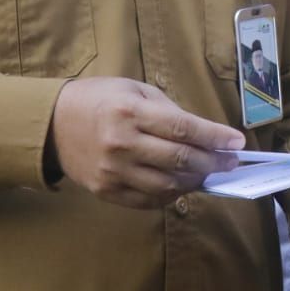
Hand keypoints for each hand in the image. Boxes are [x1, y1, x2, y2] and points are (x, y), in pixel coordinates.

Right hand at [49, 77, 244, 209]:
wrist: (52, 124)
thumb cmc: (99, 99)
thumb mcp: (134, 89)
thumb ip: (168, 110)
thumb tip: (202, 133)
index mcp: (130, 111)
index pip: (182, 128)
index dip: (214, 137)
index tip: (236, 143)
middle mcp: (122, 143)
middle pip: (179, 159)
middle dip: (213, 162)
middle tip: (231, 162)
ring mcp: (114, 171)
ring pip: (167, 184)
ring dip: (195, 181)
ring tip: (208, 173)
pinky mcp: (106, 191)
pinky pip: (148, 200)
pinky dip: (171, 194)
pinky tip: (182, 184)